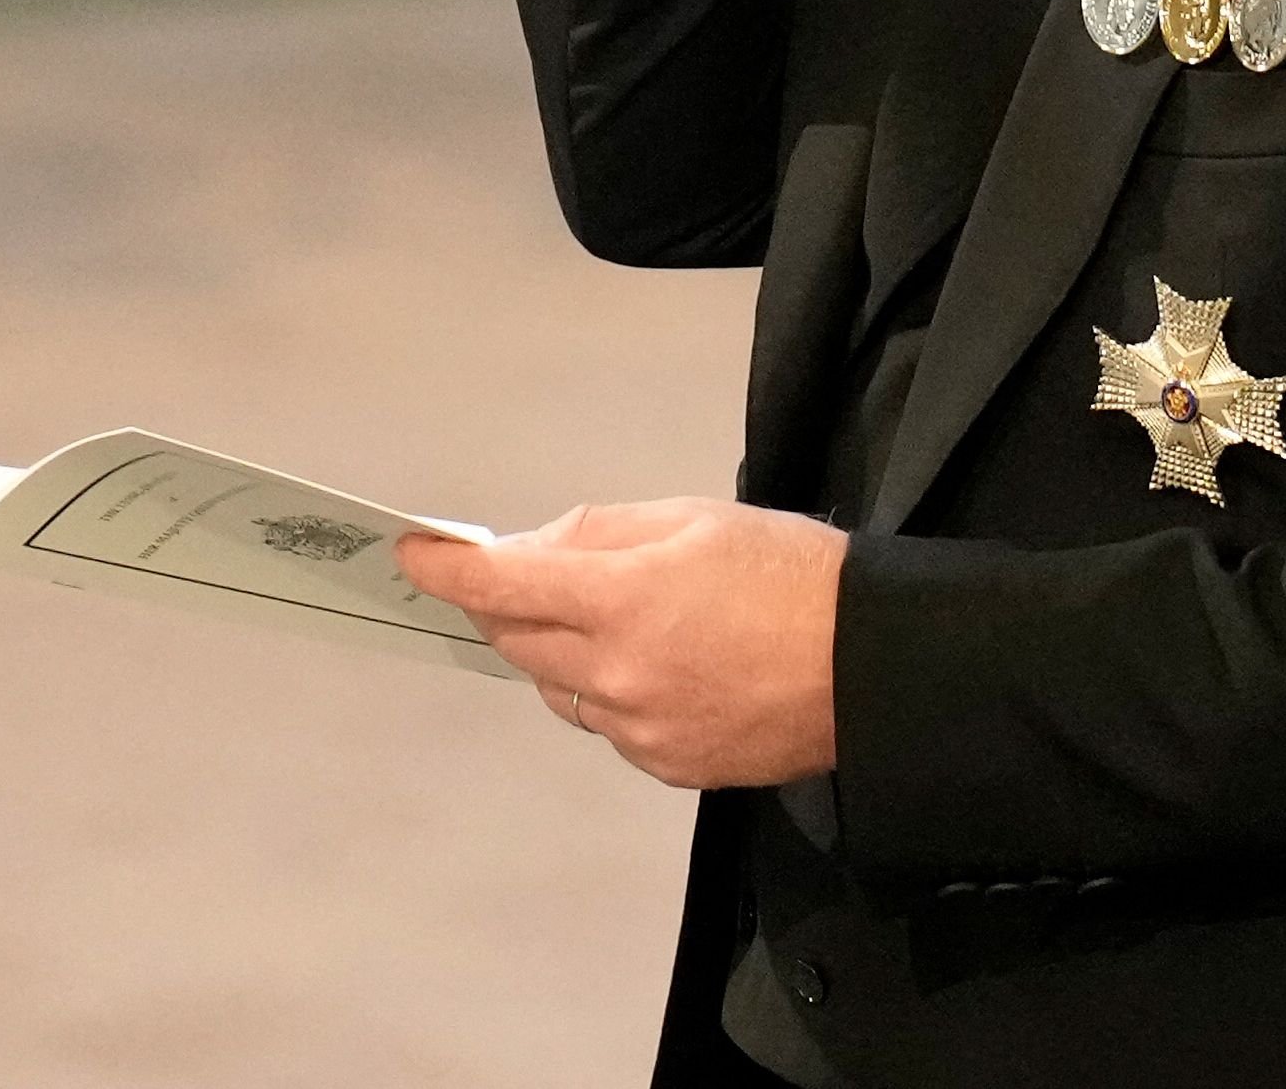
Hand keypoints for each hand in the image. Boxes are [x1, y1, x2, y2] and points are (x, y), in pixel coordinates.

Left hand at [397, 499, 846, 787]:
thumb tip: (530, 550)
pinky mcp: (664, 765)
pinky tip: (669, 667)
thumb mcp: (699, 520)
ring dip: (564, 651)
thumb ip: (602, 533)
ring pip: (558, 687)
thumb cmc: (793, 574)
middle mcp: (617, 674)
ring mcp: (637, 729)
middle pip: (517, 639)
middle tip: (533, 576)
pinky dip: (612, 692)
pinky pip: (607, 724)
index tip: (414, 555)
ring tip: (630, 621)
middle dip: (511, 603)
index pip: (502, 586)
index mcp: (624, 600)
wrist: (871, 664)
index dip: (448, 570)